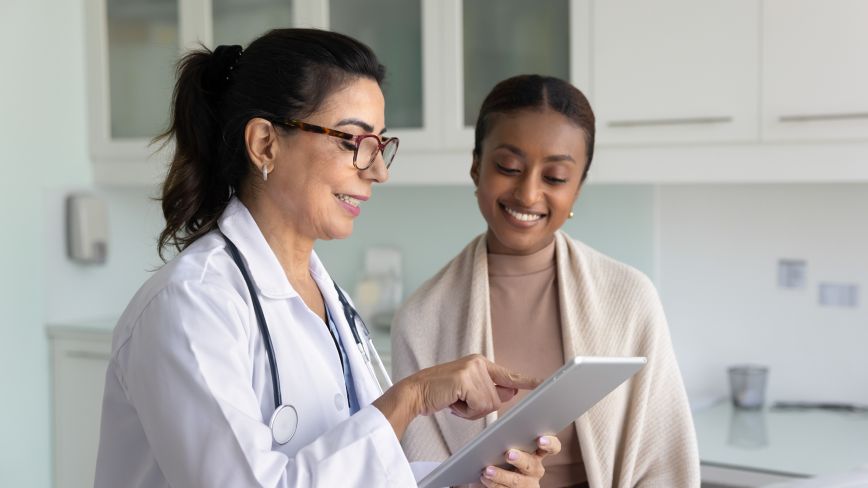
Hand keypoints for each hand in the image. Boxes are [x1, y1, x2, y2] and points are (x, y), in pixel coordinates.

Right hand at [411, 354, 539, 418]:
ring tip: (455, 400)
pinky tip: (452, 401)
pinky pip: (478, 405)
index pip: (509, 375)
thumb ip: (489, 392)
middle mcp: (479, 363)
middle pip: (500, 397)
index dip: (528, 381)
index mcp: (481, 364)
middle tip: (462, 401)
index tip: (544, 382)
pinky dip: (465, 410)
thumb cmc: (441, 394)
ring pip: (489, 403)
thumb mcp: (468, 392)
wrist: (415, 392)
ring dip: (472, 410)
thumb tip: (512, 393)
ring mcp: (472, 370)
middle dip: (482, 406)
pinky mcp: (465, 378)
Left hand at [479, 435, 561, 487]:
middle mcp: (534, 470)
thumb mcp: (512, 446)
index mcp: (537, 454)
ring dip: (501, 475)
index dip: (550, 444)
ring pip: (516, 481)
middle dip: (520, 459)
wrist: (502, 480)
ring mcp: (526, 484)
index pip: (552, 448)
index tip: (540, 439)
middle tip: (509, 454)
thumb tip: (501, 429)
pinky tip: (484, 478)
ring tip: (487, 470)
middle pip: (530, 464)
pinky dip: (493, 484)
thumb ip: (512, 438)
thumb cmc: (506, 457)